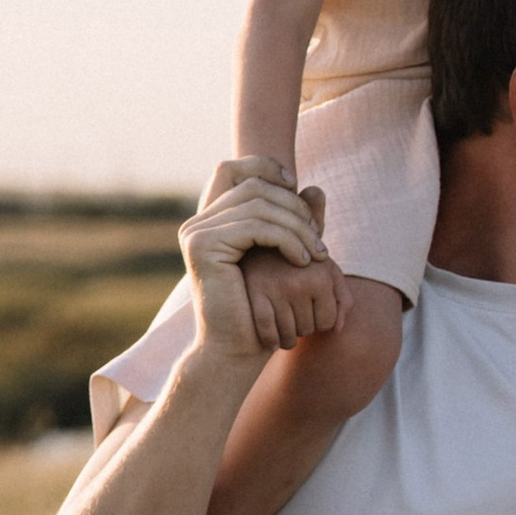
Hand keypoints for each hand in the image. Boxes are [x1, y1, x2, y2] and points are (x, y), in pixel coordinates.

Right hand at [182, 166, 327, 362]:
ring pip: (259, 205)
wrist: (237, 347)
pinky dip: (287, 239)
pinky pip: (255, 226)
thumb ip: (298, 222)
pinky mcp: (203, 246)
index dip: (266, 167)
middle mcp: (198, 222)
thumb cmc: (264, 306)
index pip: (233, 169)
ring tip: (318, 254)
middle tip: (319, 238)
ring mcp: (196, 232)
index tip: (297, 188)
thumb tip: (314, 187)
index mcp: (211, 220)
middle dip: (295, 208)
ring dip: (298, 227)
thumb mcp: (287, 255)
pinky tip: (304, 260)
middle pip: (255, 186)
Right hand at [240, 246, 347, 350]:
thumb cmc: (301, 262)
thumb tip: (338, 330)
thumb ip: (342, 299)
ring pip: (287, 334)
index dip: (320, 322)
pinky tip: (271, 341)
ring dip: (286, 338)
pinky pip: (265, 329)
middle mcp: (300, 284)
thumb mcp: (328, 271)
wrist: (262, 243)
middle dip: (303, 328)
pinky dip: (270, 341)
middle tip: (294, 317)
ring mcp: (275, 289)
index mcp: (321, 278)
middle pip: (307, 329)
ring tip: (284, 329)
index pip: (327, 323)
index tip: (312, 313)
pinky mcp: (252, 293)